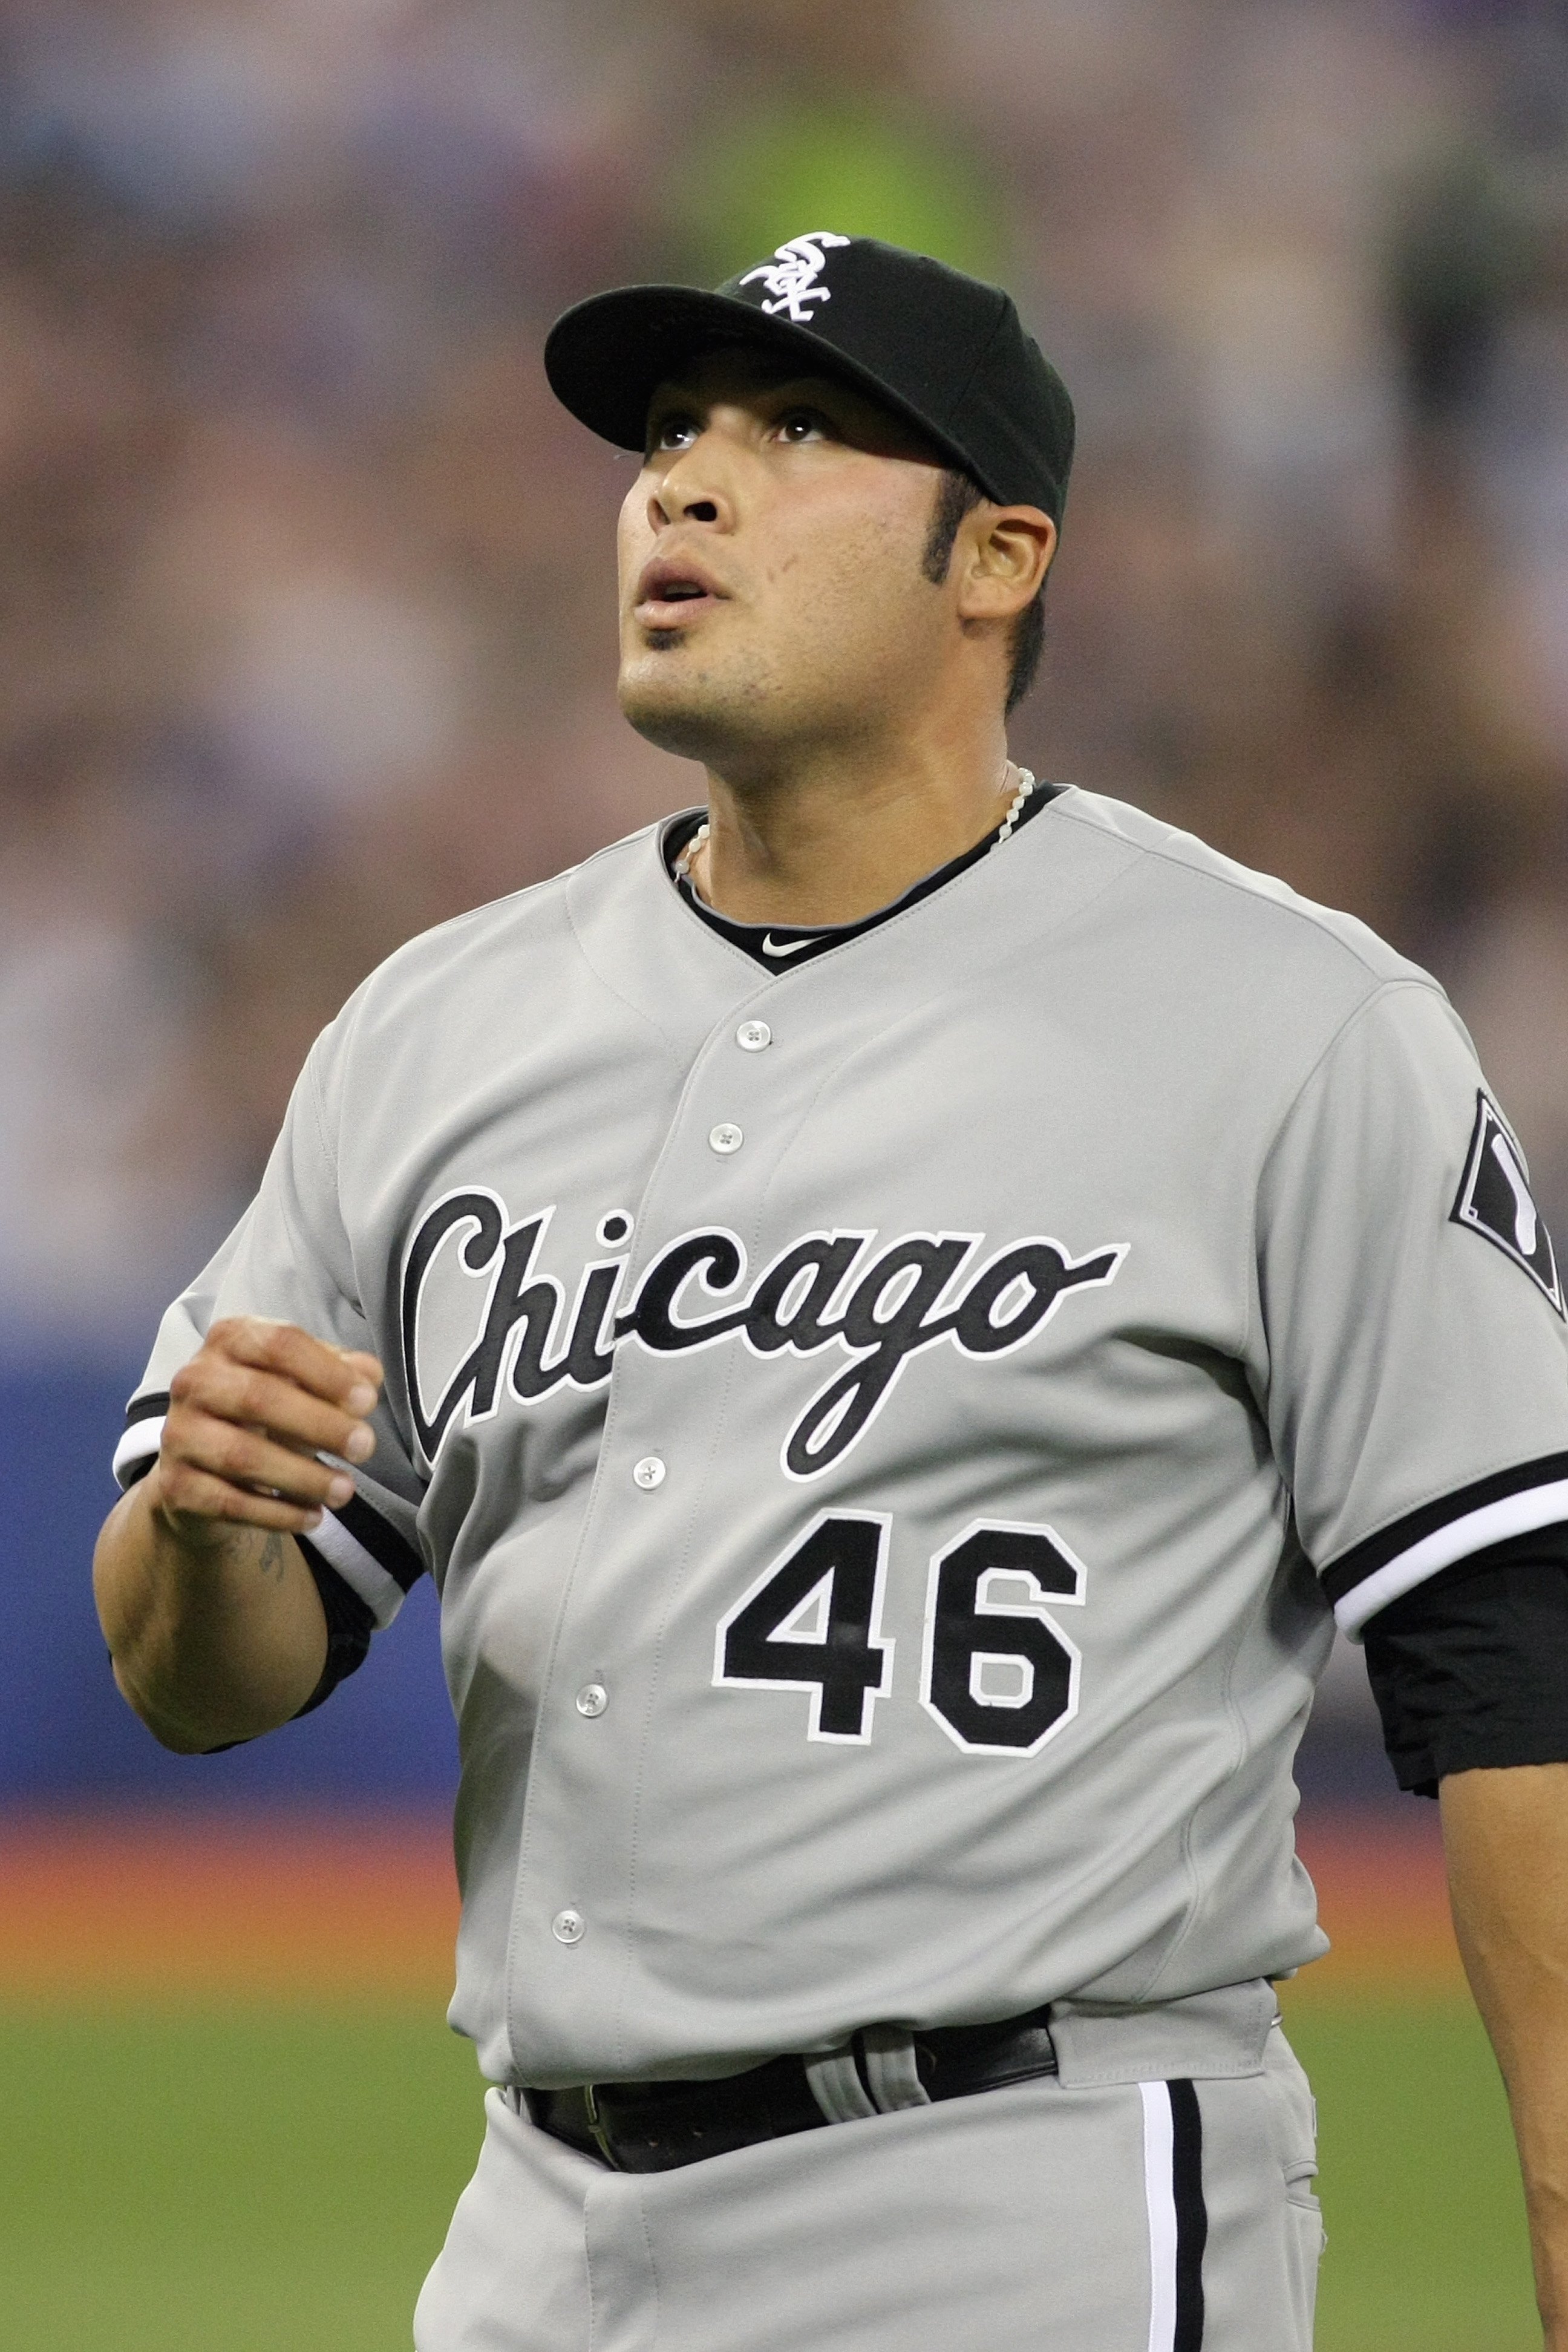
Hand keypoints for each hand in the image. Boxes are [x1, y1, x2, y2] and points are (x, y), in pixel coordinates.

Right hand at [148, 1317, 382, 1545]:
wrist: (204, 1467)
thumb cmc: (266, 1412)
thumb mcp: (302, 1383)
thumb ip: (338, 1373)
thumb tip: (370, 1376)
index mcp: (230, 1340)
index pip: (279, 1344)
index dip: (327, 1372)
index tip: (367, 1401)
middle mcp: (195, 1380)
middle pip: (259, 1397)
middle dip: (320, 1425)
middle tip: (365, 1447)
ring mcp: (179, 1434)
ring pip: (242, 1455)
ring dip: (303, 1476)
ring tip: (346, 1490)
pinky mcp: (176, 1485)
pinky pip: (230, 1502)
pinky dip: (278, 1513)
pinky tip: (313, 1516)